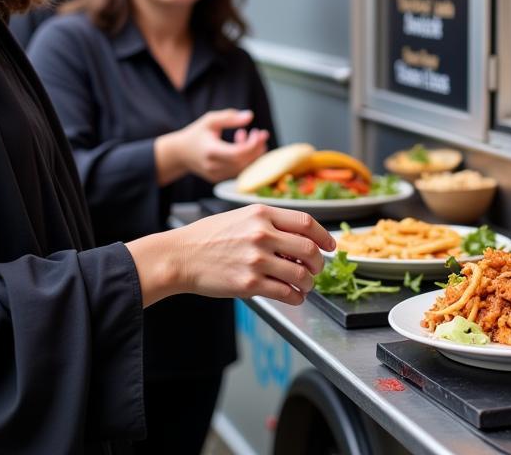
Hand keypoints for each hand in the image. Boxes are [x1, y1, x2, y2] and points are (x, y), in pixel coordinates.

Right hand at [127, 204, 335, 307]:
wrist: (180, 256)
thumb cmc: (210, 236)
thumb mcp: (243, 216)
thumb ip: (271, 223)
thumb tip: (301, 239)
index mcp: (263, 214)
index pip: (306, 222)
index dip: (324, 235)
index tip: (330, 245)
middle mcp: (262, 234)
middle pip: (309, 249)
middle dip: (319, 263)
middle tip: (317, 269)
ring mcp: (256, 259)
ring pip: (300, 274)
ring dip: (309, 283)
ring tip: (305, 285)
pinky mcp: (248, 283)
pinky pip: (284, 293)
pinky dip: (296, 297)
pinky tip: (294, 297)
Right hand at [157, 109, 268, 184]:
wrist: (180, 153)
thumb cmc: (196, 134)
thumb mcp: (210, 120)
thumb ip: (229, 117)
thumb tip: (250, 116)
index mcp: (211, 151)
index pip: (237, 153)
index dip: (252, 144)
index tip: (257, 132)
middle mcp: (213, 166)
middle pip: (243, 162)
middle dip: (257, 148)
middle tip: (262, 134)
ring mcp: (215, 175)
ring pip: (243, 169)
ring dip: (253, 153)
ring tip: (249, 136)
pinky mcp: (218, 179)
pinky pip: (238, 171)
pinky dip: (245, 159)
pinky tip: (241, 144)